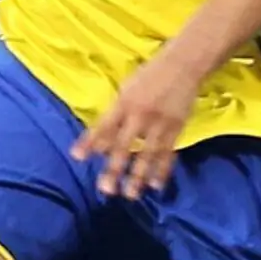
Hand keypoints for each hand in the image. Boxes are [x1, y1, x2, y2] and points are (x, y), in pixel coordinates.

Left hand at [71, 46, 201, 197]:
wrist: (183, 64)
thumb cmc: (149, 77)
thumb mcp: (126, 90)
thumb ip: (113, 115)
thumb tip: (99, 143)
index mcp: (124, 102)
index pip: (103, 126)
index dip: (90, 142)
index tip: (77, 157)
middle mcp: (140, 114)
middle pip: (124, 145)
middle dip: (115, 168)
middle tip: (106, 189)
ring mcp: (160, 122)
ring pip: (147, 154)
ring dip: (138, 176)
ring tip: (131, 195)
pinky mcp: (176, 127)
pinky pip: (168, 153)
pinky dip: (162, 170)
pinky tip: (155, 185)